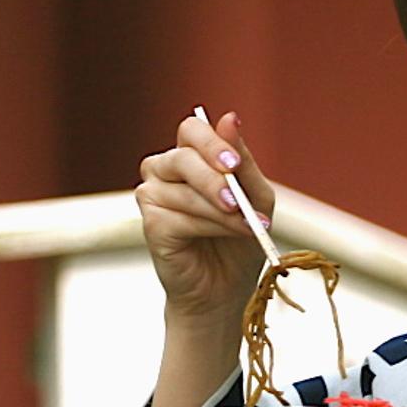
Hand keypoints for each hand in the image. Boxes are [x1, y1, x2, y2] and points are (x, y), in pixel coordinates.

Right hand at [135, 111, 274, 322]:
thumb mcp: (255, 197)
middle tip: (238, 201)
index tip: (235, 163)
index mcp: (189, 156)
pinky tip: (226, 236)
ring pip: (185, 191)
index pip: (191, 130)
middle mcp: (164, 171)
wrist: (226, 288)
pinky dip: (209, 226)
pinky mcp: (151, 224)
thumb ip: (243, 161)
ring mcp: (152, 196)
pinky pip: (179, 217)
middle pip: (182, 157)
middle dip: (214, 178)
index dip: (212, 143)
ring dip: (221, 211)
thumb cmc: (239, 240)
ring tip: (248, 227)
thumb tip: (229, 118)